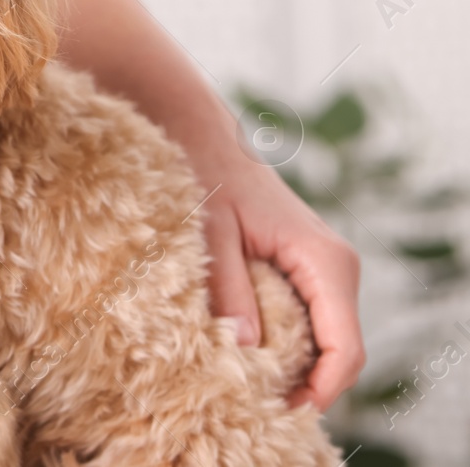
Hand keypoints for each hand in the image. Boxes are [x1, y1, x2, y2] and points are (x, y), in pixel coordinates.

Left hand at [199, 158, 363, 409]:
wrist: (206, 138)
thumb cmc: (207, 176)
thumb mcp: (211, 234)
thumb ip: (229, 289)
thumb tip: (245, 347)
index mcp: (324, 260)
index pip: (344, 347)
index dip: (320, 389)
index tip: (281, 411)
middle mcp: (336, 267)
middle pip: (339, 350)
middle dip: (304, 383)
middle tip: (252, 403)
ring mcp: (325, 269)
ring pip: (325, 337)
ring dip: (293, 364)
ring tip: (245, 382)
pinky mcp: (307, 269)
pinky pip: (309, 319)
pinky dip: (286, 341)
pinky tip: (247, 351)